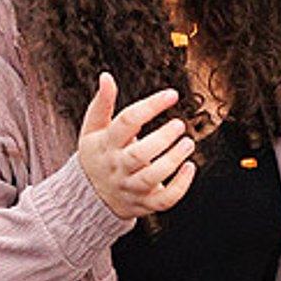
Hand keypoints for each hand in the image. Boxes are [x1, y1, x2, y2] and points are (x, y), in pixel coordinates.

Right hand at [77, 74, 196, 220]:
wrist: (89, 197)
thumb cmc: (97, 154)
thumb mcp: (93, 129)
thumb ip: (102, 104)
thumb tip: (106, 76)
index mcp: (106, 144)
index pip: (127, 122)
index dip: (150, 106)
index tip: (172, 94)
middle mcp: (118, 167)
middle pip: (139, 154)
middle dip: (162, 138)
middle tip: (180, 124)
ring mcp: (131, 188)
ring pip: (153, 177)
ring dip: (173, 160)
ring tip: (188, 143)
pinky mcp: (144, 204)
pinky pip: (163, 200)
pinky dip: (180, 187)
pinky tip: (190, 167)